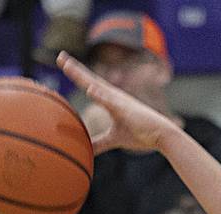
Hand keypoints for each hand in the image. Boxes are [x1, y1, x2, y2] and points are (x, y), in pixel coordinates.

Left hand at [58, 51, 180, 153]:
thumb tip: (84, 151)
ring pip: (97, 85)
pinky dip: (100, 95)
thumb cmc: (139, 134)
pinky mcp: (125, 109)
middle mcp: (113, 96)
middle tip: (60, 56)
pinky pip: (111, 102)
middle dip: (74, 68)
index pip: (89, 84)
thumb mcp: (113, 139)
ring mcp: (119, 101)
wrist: (160, 135)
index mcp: (110, 100)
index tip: (63, 63)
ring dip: (83, 76)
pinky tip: (90, 89)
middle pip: (90, 79)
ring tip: (67, 66)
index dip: (76, 74)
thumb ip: (98, 143)